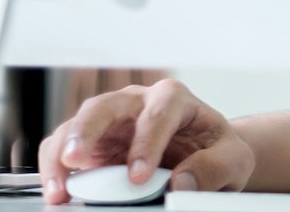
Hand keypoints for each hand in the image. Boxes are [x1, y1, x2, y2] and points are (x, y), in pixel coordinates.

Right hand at [37, 77, 254, 203]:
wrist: (203, 154)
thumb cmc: (215, 151)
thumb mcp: (233, 159)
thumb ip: (215, 167)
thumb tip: (181, 183)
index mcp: (173, 99)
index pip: (157, 114)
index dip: (146, 144)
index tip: (138, 177)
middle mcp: (136, 103)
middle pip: (104, 106)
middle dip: (87, 131)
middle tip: (76, 159)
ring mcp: (110, 121)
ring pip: (76, 125)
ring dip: (62, 154)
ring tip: (59, 189)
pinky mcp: (92, 142)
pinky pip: (64, 146)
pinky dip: (55, 167)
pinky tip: (57, 191)